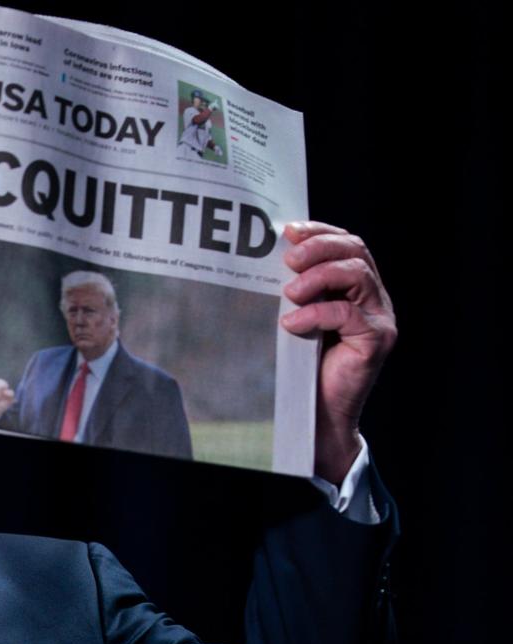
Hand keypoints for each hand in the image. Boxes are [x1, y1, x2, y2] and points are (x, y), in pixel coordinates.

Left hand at [280, 221, 396, 484]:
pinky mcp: (376, 340)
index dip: (320, 230)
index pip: (347, 243)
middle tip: (288, 258)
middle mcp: (375, 297)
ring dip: (319, 276)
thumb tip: (262, 259)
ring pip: (357, 275)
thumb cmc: (302, 365)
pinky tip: (291, 322)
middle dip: (319, 247)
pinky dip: (316, 313)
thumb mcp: (296, 317)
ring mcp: (380, 317)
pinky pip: (348, 313)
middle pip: (356, 251)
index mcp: (357, 286)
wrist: (316, 412)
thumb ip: (294, 290)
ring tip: (290, 292)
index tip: (288, 230)